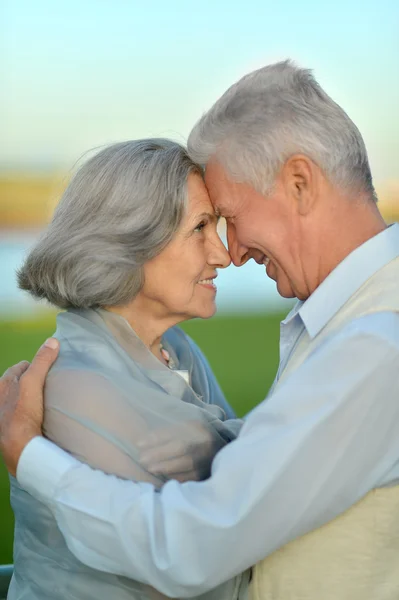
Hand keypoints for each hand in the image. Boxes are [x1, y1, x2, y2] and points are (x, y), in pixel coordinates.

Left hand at [0, 338, 58, 476]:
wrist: (20, 449)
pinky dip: (31, 413)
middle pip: (18, 384)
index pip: (19, 368)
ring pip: (20, 400)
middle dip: (30, 381)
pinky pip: (23, 415)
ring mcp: (6, 416)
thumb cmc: (21, 415)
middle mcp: (1, 400)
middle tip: (48, 382)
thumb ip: (41, 362)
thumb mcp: (32, 383)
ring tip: (46, 399)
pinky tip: (40, 417)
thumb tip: (52, 341)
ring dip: (31, 399)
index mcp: (2, 386)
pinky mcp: (12, 430)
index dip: (32, 365)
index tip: (45, 366)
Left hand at [137, 420, 226, 482]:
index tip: (139, 443)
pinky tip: (162, 477)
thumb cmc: (196, 440)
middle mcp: (205, 442)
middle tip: (142, 459)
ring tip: (149, 468)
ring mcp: (207, 460)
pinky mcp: (205, 475)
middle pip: (181, 447)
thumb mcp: (186, 430)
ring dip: (164, 467)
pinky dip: (173, 478)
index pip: (176, 430)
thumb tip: (144, 441)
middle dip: (159, 454)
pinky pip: (187, 478)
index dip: (157, 437)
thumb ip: (169, 433)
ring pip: (184, 465)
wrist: (221, 454)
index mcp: (198, 428)